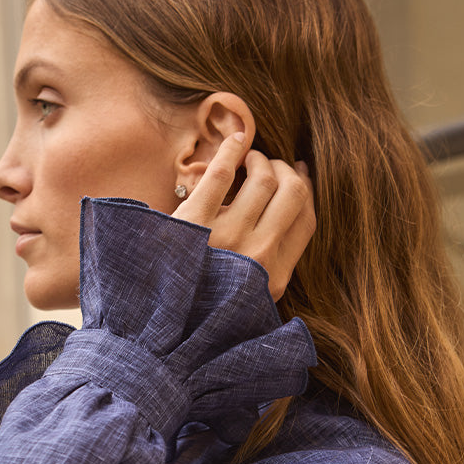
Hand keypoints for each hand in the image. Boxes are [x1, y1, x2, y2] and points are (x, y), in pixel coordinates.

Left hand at [173, 133, 315, 300]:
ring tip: (248, 159)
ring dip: (260, 160)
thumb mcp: (246, 297)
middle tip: (271, 165)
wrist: (156, 321)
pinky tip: (235, 143)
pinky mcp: (195, 220)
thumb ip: (268, 266)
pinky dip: (233, 149)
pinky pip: (223, 172)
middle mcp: (258, 258)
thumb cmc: (201, 305)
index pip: (306, 222)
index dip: (307, 190)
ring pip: (264, 178)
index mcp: (274, 279)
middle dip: (286, 171)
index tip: (299, 174)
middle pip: (293, 194)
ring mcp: (228, 238)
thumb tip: (288, 215)